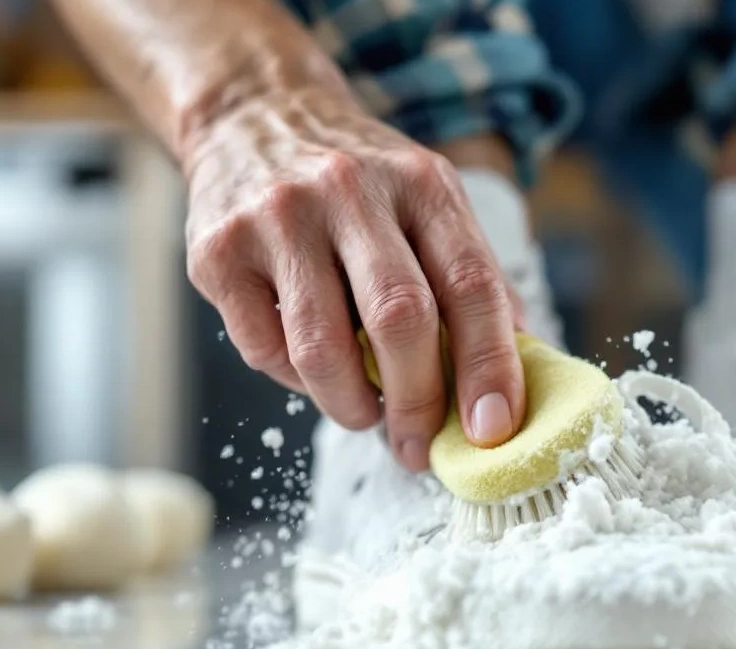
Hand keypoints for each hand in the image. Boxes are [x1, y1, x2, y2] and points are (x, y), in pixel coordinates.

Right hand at [183, 88, 526, 470]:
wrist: (255, 115)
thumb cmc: (361, 183)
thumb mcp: (432, 202)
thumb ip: (476, 280)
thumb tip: (517, 372)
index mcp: (422, 184)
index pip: (471, 285)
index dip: (489, 366)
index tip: (493, 429)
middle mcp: (350, 191)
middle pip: (400, 319)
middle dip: (419, 401)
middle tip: (422, 446)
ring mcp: (277, 218)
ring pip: (322, 347)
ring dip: (353, 404)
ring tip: (367, 414)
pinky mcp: (217, 252)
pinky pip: (264, 349)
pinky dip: (298, 382)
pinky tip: (314, 371)